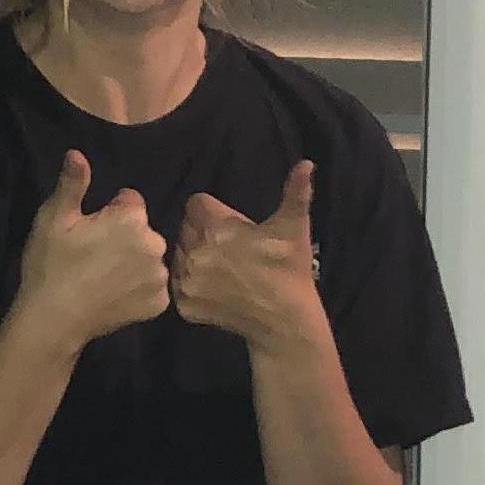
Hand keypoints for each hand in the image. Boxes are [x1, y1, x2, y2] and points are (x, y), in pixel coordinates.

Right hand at [14, 149, 169, 351]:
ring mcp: (159, 277)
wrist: (54, 320)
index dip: (109, 213)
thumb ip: (72, 184)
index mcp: (132, 219)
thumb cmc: (51, 265)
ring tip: (105, 278)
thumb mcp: (54, 219)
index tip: (91, 230)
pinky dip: (140, 290)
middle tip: (96, 256)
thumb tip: (77, 154)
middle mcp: (155, 245)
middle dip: (126, 237)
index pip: (130, 201)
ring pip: (150, 259)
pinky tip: (117, 295)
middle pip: (143, 231)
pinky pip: (154, 287)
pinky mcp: (158, 303)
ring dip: (135, 263)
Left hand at [171, 160, 319, 355]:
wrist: (284, 320)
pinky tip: (212, 287)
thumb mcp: (294, 227)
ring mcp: (187, 281)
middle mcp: (195, 252)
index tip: (229, 224)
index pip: (196, 205)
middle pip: (185, 229)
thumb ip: (296, 192)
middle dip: (202, 233)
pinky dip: (190, 285)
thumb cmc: (289, 269)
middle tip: (226, 247)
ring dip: (192, 257)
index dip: (212, 211)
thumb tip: (307, 164)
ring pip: (178, 256)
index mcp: (216, 227)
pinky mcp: (184, 304)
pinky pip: (177, 284)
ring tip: (219, 267)